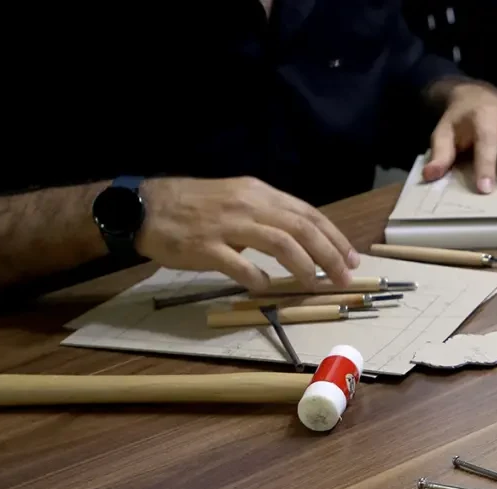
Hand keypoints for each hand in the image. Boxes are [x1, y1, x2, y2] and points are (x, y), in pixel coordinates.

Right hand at [137, 177, 357, 291]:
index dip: (334, 236)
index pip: (308, 213)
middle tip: (344, 276)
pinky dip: (258, 278)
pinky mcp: (206, 247)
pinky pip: (240, 265)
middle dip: (329, 254)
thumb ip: (269, 216)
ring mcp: (227, 225)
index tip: (351, 257)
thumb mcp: (238, 199)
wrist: (144, 207)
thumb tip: (303, 239)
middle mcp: (248, 205)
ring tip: (315, 284)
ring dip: (304, 266)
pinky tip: (267, 288)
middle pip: (301, 228)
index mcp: (259, 193)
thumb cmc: (195, 206)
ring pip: (279, 243)